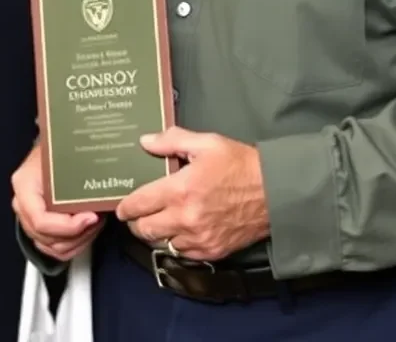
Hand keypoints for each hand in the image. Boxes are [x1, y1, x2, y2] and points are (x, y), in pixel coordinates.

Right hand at [11, 142, 103, 261]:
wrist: (52, 144)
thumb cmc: (57, 147)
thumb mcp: (64, 153)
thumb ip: (76, 173)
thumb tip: (99, 191)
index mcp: (24, 186)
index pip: (41, 220)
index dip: (68, 226)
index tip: (91, 217)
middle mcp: (23, 205)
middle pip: (47, 238)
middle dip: (78, 233)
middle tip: (98, 217)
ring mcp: (29, 218)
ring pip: (52, 247)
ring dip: (79, 240)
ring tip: (95, 221)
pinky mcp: (40, 227)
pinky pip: (55, 248)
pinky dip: (75, 244)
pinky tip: (88, 228)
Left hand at [115, 127, 269, 261]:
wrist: (274, 192)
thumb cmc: (240, 163)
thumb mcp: (207, 143)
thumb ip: (172, 140)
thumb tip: (145, 141)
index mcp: (181, 190)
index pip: (140, 204)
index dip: (126, 207)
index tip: (121, 207)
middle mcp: (186, 218)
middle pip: (145, 230)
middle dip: (137, 222)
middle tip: (138, 214)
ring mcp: (199, 239)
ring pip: (162, 244)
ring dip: (156, 235)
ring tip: (158, 221)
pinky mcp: (212, 251)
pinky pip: (183, 254)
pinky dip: (177, 244)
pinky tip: (180, 231)